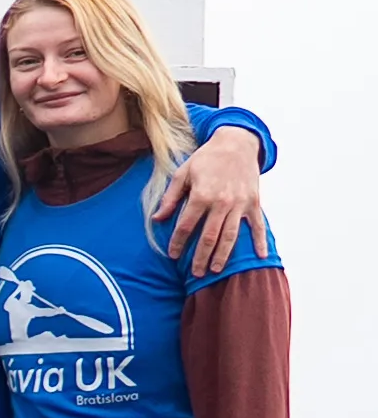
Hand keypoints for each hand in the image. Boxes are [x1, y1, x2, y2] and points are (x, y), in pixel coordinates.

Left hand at [154, 125, 265, 273]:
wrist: (236, 143)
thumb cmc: (206, 159)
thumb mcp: (182, 173)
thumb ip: (170, 198)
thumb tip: (157, 219)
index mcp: (201, 195)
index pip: (186, 226)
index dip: (178, 242)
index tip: (172, 254)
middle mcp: (222, 202)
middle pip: (209, 237)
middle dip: (200, 257)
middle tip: (195, 273)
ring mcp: (240, 204)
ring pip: (231, 236)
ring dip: (222, 255)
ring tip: (215, 270)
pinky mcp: (254, 203)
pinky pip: (258, 226)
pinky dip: (260, 241)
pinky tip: (260, 256)